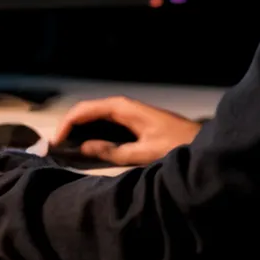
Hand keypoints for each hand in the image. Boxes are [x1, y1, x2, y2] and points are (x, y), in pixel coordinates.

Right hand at [50, 96, 201, 166]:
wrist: (204, 144)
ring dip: (78, 132)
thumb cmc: (177, 145)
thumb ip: (112, 151)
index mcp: (122, 107)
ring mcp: (126, 113)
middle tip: (55, 149)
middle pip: (85, 112)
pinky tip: (85, 149)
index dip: (66, 125)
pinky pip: (104, 125)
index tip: (55, 143)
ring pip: (93, 119)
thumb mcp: (143, 153)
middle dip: (68, 128)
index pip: (83, 110)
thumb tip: (83, 149)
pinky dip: (91, 135)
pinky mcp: (131, 123)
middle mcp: (122, 106)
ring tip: (65, 151)